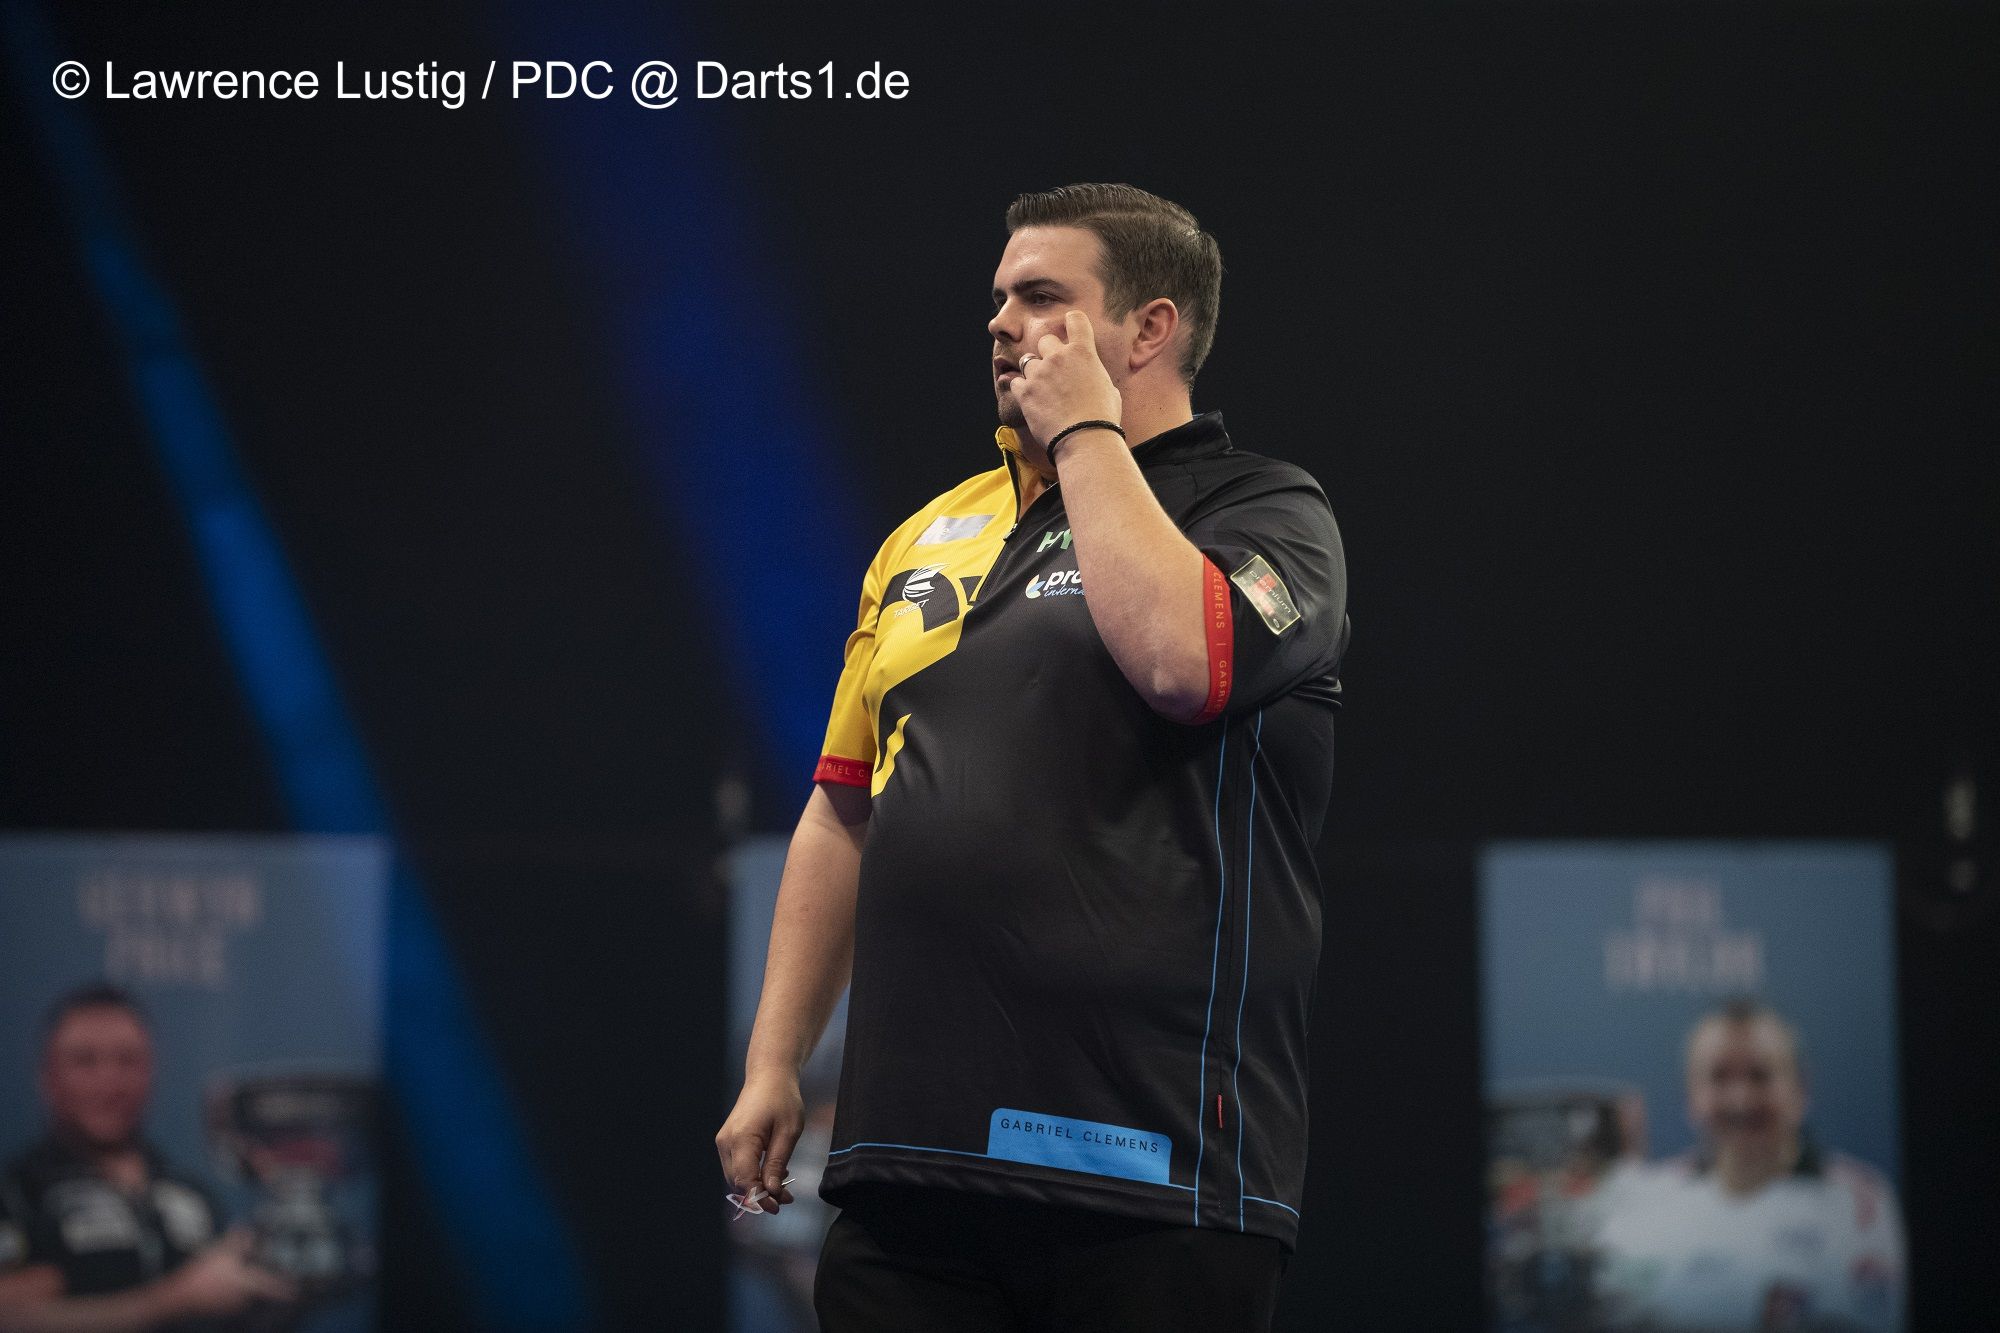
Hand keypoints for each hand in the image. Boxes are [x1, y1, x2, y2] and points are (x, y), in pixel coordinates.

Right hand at [160, 1228, 296, 1317]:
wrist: (178, 1298)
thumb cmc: (201, 1274)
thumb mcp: (220, 1252)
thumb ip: (237, 1242)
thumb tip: (249, 1230)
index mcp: (246, 1284)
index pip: (272, 1286)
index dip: (285, 1288)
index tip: (297, 1289)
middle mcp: (242, 1299)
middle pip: (258, 1291)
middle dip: (260, 1283)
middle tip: (260, 1274)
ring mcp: (231, 1307)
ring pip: (244, 1296)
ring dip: (243, 1288)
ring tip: (232, 1277)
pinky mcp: (219, 1311)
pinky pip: (231, 1301)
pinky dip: (231, 1293)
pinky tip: (220, 1284)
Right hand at [715, 1069, 802, 1215]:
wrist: (769, 1076)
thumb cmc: (782, 1099)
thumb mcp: (789, 1131)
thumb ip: (778, 1162)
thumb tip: (772, 1191)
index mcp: (741, 1138)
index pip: (744, 1179)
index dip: (759, 1198)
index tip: (777, 1207)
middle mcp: (726, 1142)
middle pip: (737, 1182)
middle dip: (760, 1195)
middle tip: (786, 1200)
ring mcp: (724, 1142)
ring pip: (736, 1177)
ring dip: (757, 1187)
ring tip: (784, 1189)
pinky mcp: (728, 1141)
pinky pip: (737, 1166)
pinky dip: (753, 1175)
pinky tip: (774, 1174)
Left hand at [1009, 310, 1122, 457]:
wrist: (1084, 439)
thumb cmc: (1102, 418)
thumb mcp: (1109, 390)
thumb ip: (1095, 376)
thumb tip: (1091, 380)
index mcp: (1083, 352)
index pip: (1075, 319)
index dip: (1071, 321)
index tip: (1069, 325)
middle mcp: (1058, 357)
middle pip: (1045, 340)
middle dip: (1048, 352)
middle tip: (1054, 370)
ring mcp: (1039, 373)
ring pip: (1027, 361)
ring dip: (1033, 372)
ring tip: (1043, 390)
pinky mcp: (1025, 392)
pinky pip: (1015, 382)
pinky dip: (1021, 389)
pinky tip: (1031, 400)